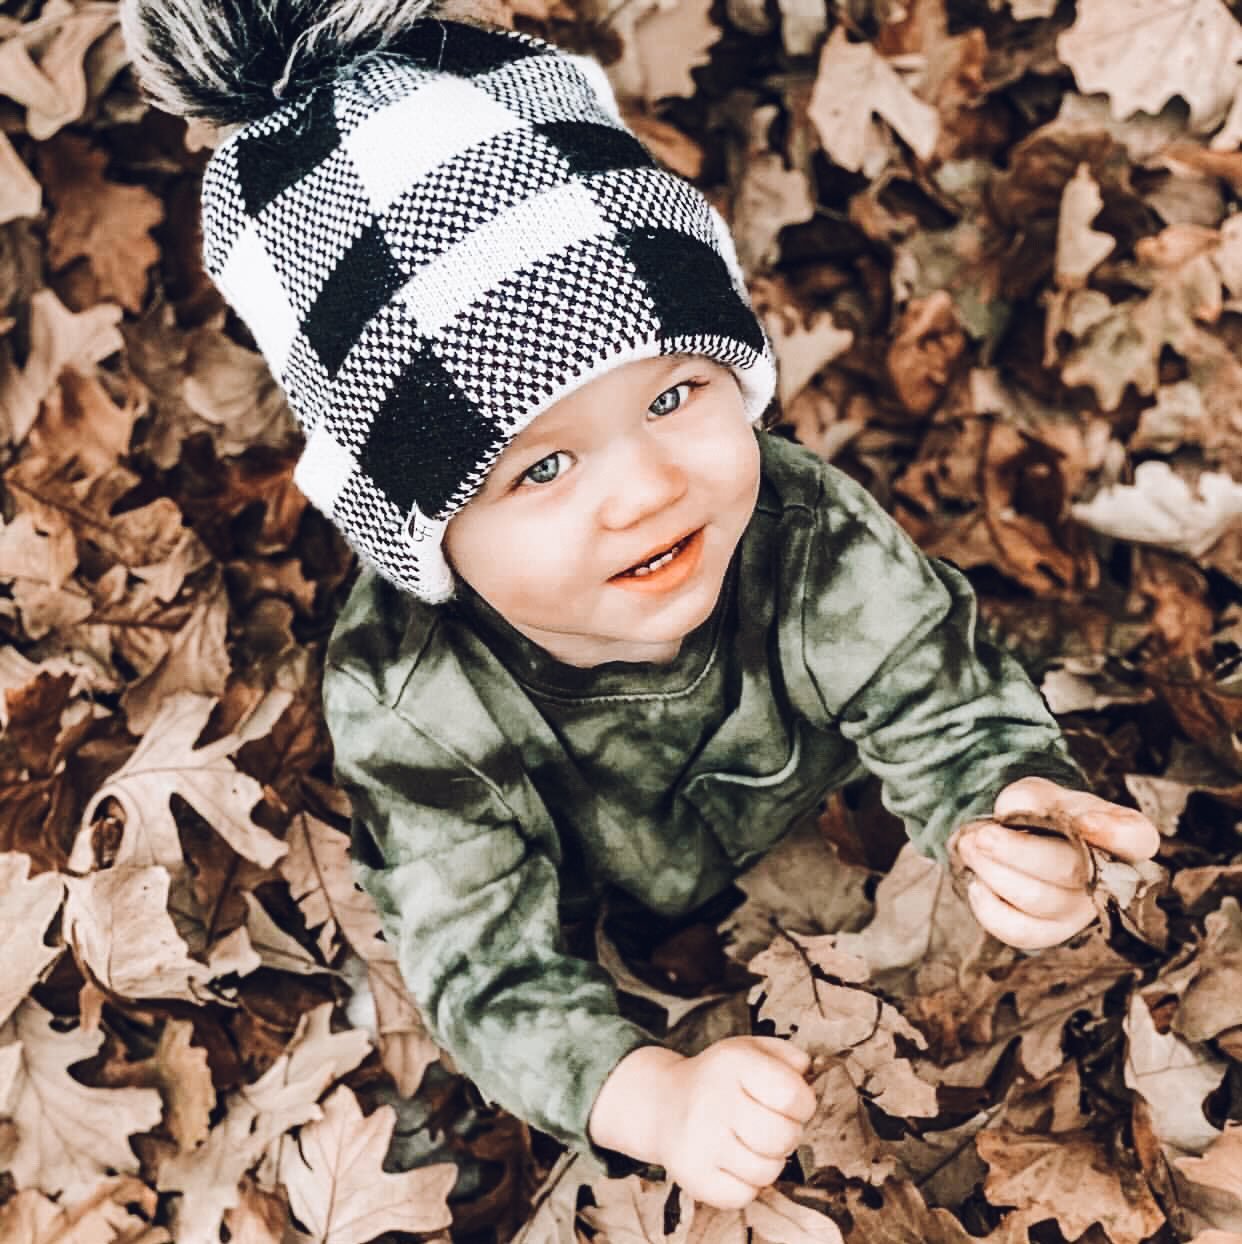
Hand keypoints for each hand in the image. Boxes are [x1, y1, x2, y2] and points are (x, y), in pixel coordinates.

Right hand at [652, 1036, 815, 1210]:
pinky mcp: (693, 1175)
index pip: (792, 1095)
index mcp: (732, 1063)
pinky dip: (746, 1184)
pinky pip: (744, 1196)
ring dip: (768, 1161)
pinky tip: (734, 1162)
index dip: (803, 1104)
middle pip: (782, 1137)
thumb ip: (787, 1056)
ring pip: (767, 1172)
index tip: (791, 1103)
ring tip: (752, 1143)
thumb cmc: (718, 1079)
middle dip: (788, 1135)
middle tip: (773, 1126)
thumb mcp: (750, 1050)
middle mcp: (712, 1099)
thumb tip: (809, 1072)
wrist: (662, 1102)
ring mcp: (700, 1140)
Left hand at [947, 775, 1160, 950]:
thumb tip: (1013, 812)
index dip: (1115, 834)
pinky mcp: (1052, 932)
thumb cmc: (1040, 813)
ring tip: (969, 847)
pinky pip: (1021, 932)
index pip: (1136, 837)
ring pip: (1039, 901)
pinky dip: (989, 908)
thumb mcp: (1037, 793)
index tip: (1085, 822)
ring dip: (994, 873)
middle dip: (1017, 852)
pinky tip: (977, 884)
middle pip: (1070, 870)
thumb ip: (1030, 797)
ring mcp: (1083, 910)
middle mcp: (1111, 878)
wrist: (1021, 839)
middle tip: (981, 835)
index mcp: (1121, 834)